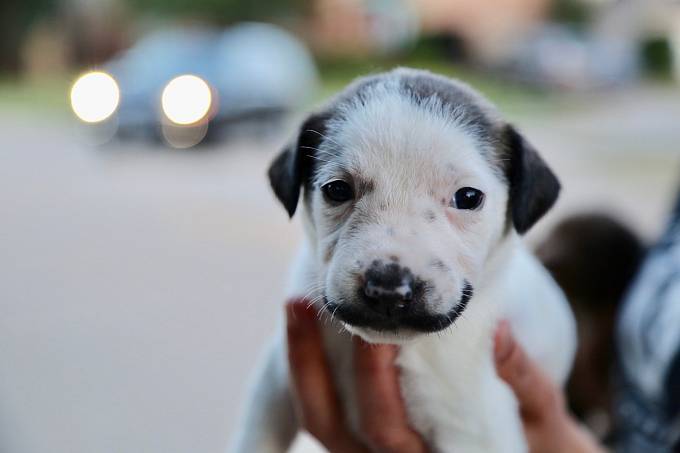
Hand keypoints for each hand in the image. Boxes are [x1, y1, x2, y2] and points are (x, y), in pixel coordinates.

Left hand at [286, 300, 604, 452]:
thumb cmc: (538, 443)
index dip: (371, 381)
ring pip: (317, 417)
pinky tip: (310, 323)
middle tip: (305, 302)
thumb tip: (496, 331)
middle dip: (312, 363)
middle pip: (330, 425)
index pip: (385, 431)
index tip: (373, 327)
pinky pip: (323, 406)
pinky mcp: (358, 438)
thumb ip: (522, 379)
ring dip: (301, 361)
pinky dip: (311, 367)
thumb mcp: (542, 416)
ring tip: (297, 304)